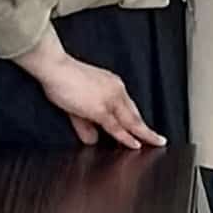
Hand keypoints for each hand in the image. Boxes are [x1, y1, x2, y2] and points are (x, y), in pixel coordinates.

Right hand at [15, 32, 165, 150]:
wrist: (55, 67)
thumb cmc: (62, 78)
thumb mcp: (76, 105)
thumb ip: (85, 124)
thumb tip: (91, 139)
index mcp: (113, 84)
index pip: (128, 106)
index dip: (136, 120)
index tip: (142, 130)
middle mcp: (117, 90)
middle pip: (135, 114)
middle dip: (145, 129)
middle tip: (157, 140)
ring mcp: (111, 100)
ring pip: (131, 121)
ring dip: (144, 135)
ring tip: (155, 144)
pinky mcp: (101, 109)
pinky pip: (117, 127)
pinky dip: (127, 138)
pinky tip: (135, 145)